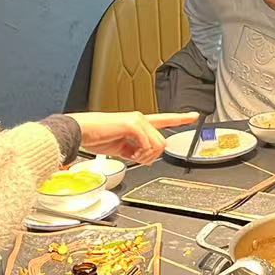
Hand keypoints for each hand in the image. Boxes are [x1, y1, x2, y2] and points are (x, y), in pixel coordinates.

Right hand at [68, 112, 197, 163]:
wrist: (81, 132)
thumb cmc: (96, 137)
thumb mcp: (120, 147)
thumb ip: (135, 151)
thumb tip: (146, 159)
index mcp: (138, 123)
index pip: (164, 119)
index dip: (181, 118)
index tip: (194, 116)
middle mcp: (140, 118)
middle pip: (162, 142)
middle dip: (153, 155)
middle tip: (138, 158)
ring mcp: (137, 120)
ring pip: (157, 144)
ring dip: (147, 156)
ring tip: (132, 156)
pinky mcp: (131, 124)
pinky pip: (147, 144)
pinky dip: (141, 153)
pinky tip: (131, 153)